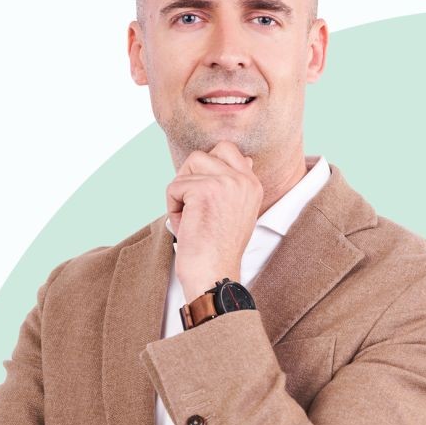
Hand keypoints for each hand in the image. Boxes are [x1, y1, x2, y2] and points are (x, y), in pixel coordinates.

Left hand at [167, 141, 263, 300]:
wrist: (214, 275)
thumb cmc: (217, 249)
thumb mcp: (237, 211)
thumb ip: (237, 184)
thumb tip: (246, 159)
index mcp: (253, 184)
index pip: (227, 150)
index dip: (206, 169)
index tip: (204, 200)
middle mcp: (243, 180)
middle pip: (202, 154)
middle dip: (189, 175)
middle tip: (191, 203)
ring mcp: (226, 182)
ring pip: (187, 167)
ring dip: (180, 192)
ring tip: (190, 217)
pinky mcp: (205, 190)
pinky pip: (175, 186)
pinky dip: (173, 207)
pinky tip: (186, 226)